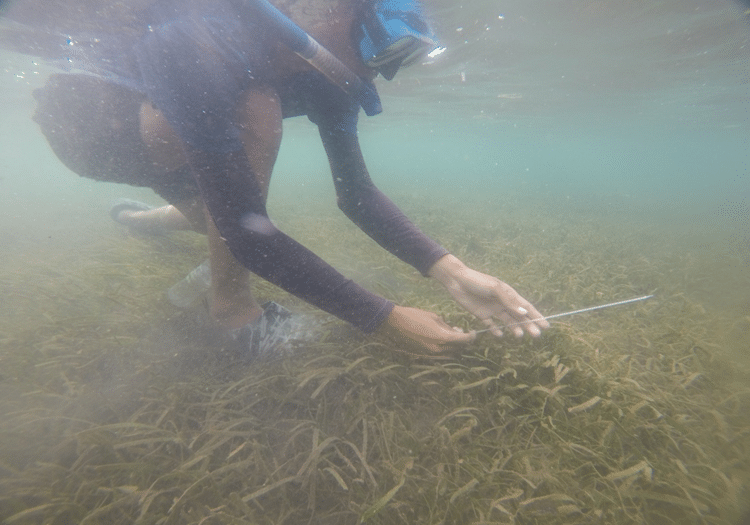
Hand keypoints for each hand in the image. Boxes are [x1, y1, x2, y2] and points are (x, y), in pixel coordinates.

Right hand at [376, 305, 475, 354]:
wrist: (394, 323)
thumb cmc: (414, 315)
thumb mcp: (434, 316)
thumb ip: (447, 325)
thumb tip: (455, 331)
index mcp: (442, 338)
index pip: (464, 341)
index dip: (472, 337)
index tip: (473, 332)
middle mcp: (438, 349)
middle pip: (459, 349)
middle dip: (464, 342)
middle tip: (463, 333)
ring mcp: (430, 354)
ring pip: (450, 354)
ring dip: (454, 348)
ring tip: (452, 337)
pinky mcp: (423, 355)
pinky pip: (439, 355)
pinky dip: (444, 350)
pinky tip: (441, 341)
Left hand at [428, 255, 548, 337]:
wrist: (456, 280)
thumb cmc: (477, 281)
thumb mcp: (494, 289)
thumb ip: (509, 301)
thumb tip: (524, 313)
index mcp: (508, 294)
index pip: (526, 307)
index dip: (536, 316)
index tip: (546, 326)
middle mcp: (503, 303)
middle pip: (519, 316)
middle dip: (528, 325)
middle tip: (537, 336)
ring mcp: (492, 309)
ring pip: (507, 321)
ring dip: (514, 329)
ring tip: (520, 336)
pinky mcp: (481, 314)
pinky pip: (491, 325)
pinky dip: (496, 330)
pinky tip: (500, 335)